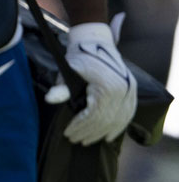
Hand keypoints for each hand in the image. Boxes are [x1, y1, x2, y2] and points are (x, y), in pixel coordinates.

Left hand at [44, 20, 136, 144]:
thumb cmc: (78, 56)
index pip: (93, 115)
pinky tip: (108, 137)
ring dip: (102, 133)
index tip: (68, 134)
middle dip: (89, 132)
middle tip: (75, 140)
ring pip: (117, 120)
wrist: (95, 41)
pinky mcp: (132, 91)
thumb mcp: (67, 71)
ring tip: (87, 141)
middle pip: (105, 120)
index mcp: (107, 86)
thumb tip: (49, 100)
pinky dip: (118, 127)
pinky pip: (127, 114)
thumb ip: (61, 88)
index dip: (80, 126)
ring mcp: (130, 91)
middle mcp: (122, 90)